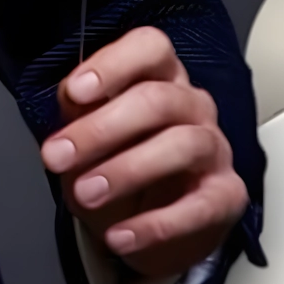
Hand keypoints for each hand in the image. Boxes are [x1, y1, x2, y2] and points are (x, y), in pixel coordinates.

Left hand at [39, 25, 249, 281]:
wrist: (148, 217)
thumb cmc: (115, 157)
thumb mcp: (87, 129)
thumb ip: (79, 108)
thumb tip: (71, 98)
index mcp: (159, 74)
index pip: (151, 47)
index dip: (115, 64)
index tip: (75, 91)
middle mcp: (192, 104)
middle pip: (158, 100)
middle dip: (101, 129)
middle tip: (57, 156)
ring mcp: (214, 148)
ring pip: (182, 144)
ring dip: (127, 170)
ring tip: (86, 193)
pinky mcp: (227, 196)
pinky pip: (200, 207)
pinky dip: (157, 224)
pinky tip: (121, 235)